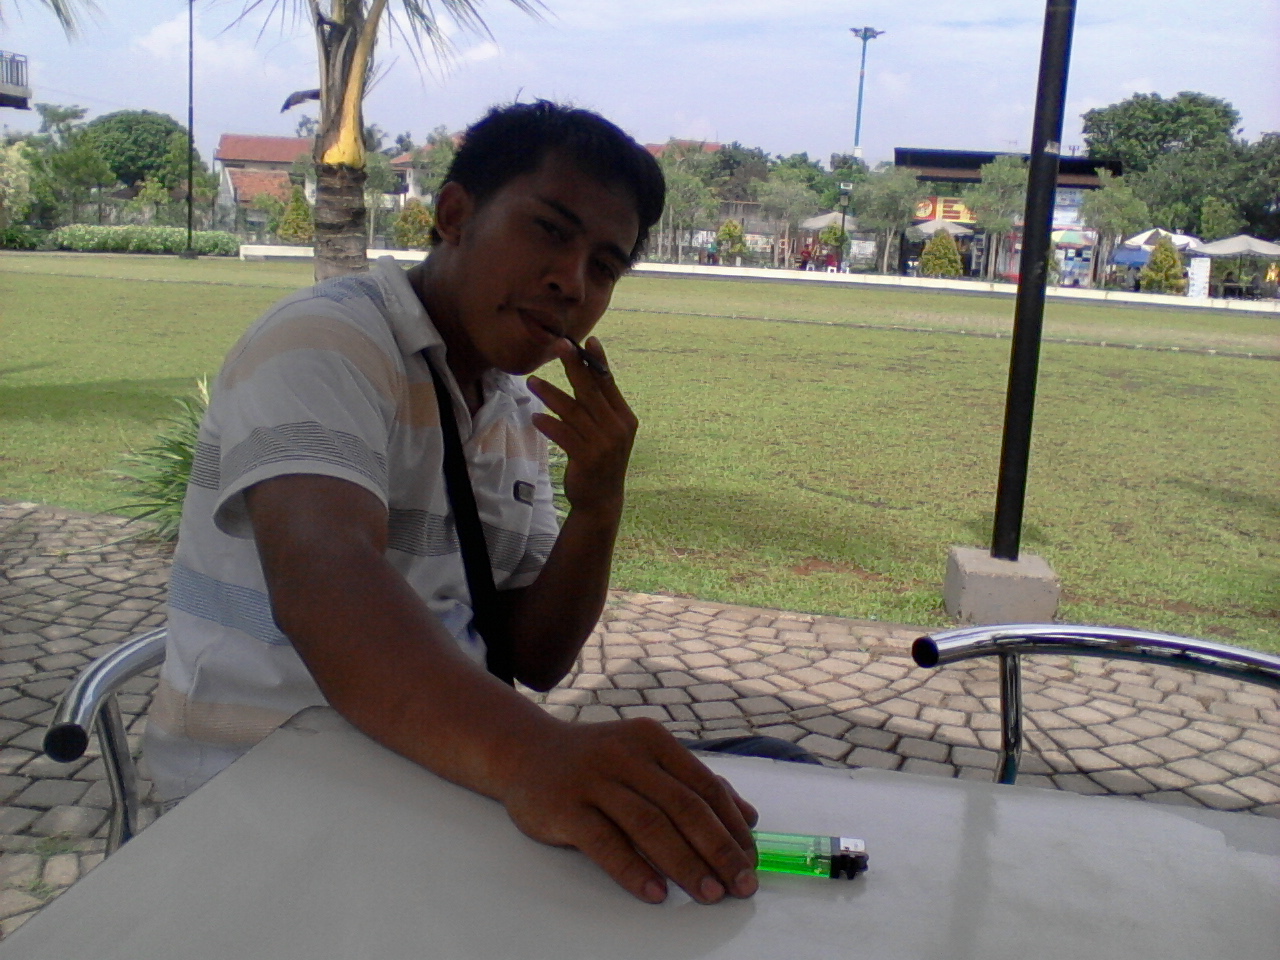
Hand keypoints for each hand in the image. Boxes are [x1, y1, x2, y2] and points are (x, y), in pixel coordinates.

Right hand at [498, 716, 758, 903]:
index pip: (705, 785)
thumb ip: (693, 783)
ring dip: (685, 863)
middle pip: (683, 806)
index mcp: (653, 741)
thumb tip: (748, 817)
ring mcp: (593, 779)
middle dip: (718, 850)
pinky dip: (634, 869)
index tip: (751, 861)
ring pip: (649, 824)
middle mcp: (626, 754)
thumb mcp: (645, 759)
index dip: (732, 826)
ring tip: (709, 893)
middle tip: (741, 885)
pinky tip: (656, 892)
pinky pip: (605, 843)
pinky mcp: (565, 807)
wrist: (525, 752)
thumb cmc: (596, 762)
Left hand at [526, 337, 636, 516]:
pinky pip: (563, 435)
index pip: (609, 384)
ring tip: (531, 382)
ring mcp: (603, 443)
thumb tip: (585, 375)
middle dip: (574, 366)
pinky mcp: (587, 458)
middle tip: (558, 345)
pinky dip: (549, 424)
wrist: (602, 500)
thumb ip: (600, 408)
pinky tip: (536, 417)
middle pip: (591, 391)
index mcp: (625, 418)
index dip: (598, 361)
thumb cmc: (601, 460)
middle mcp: (617, 428)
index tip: (588, 340)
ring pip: (572, 411)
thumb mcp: (608, 432)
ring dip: (550, 394)